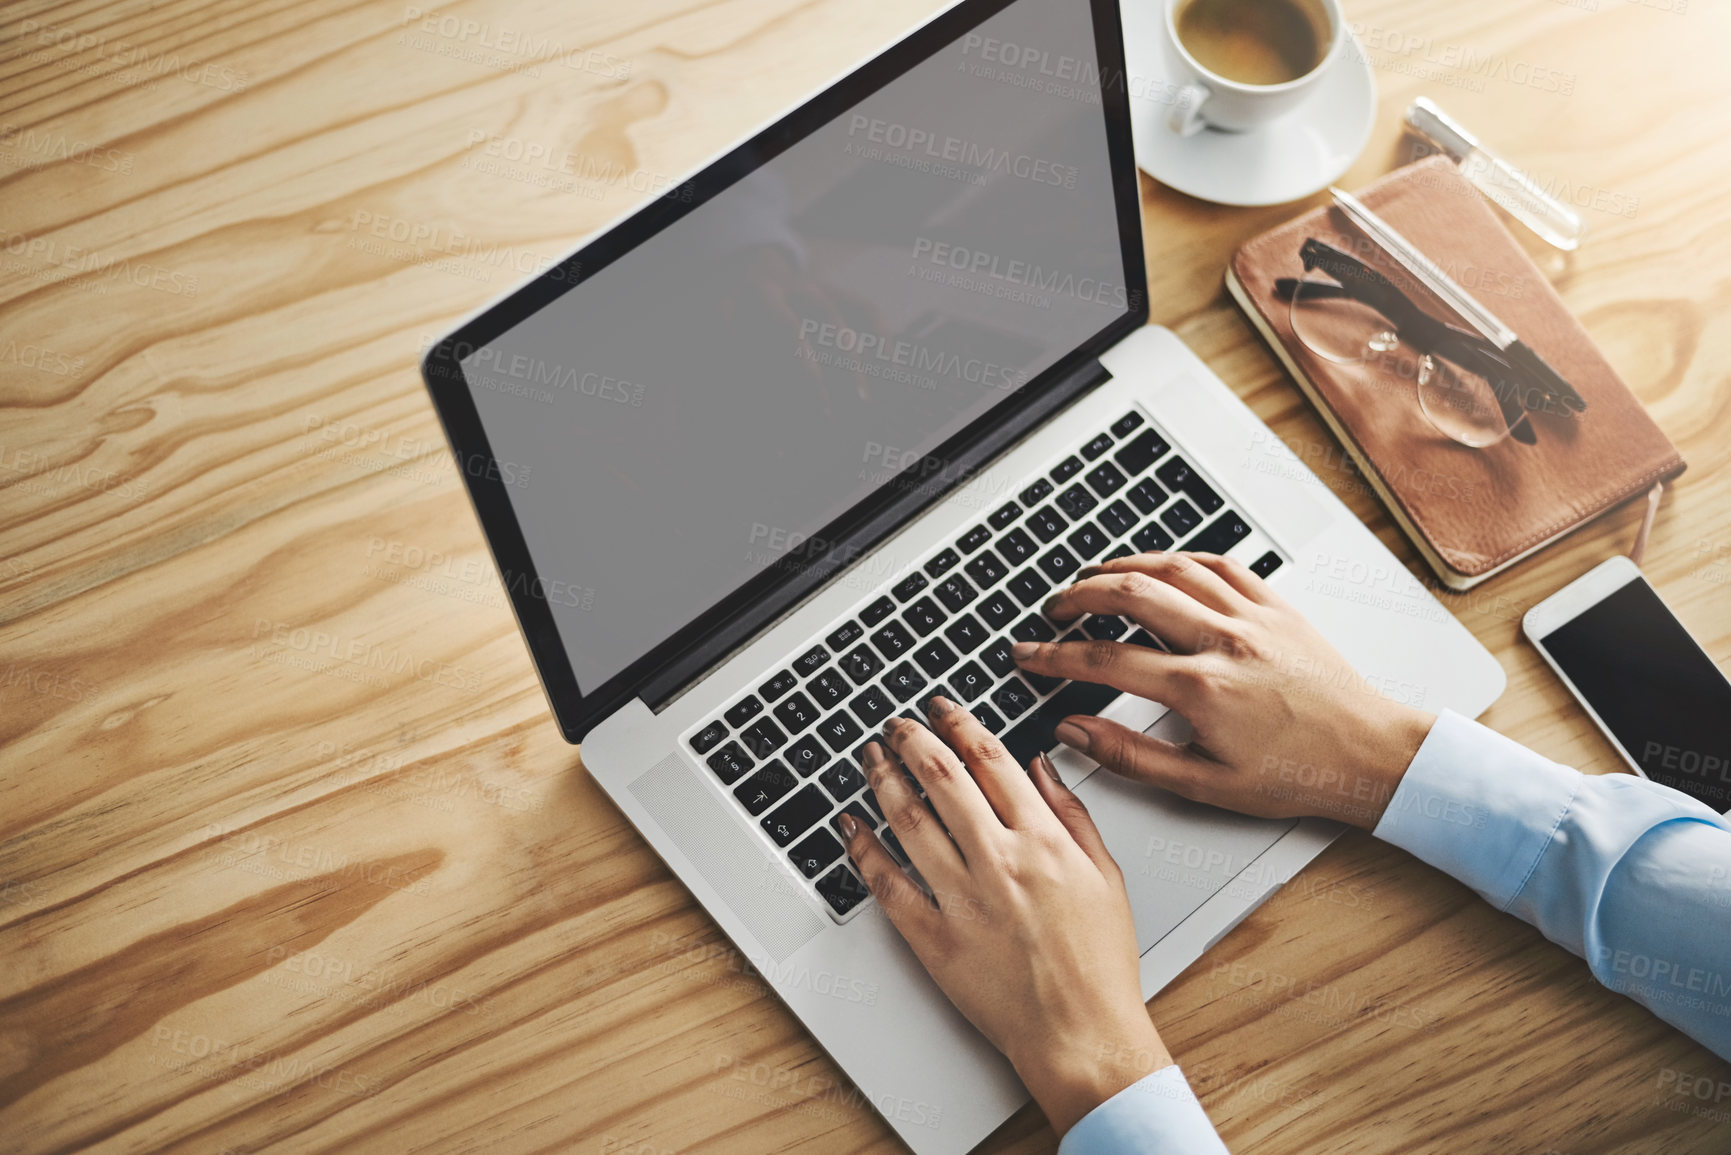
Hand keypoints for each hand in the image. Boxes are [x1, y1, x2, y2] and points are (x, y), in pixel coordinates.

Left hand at [839, 700, 1169, 1135]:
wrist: (1082, 1036)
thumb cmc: (1098, 966)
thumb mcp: (1105, 876)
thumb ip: (1071, 814)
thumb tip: (1040, 767)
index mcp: (1043, 842)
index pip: (991, 761)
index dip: (960, 725)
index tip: (943, 710)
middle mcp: (999, 862)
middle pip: (941, 778)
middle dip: (911, 740)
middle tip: (896, 725)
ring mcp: (963, 900)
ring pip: (908, 821)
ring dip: (883, 780)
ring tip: (871, 759)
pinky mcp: (935, 940)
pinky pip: (889, 885)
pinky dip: (864, 850)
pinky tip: (852, 826)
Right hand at [1012, 552, 1436, 830]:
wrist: (1372, 755)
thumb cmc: (1298, 775)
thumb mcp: (1204, 785)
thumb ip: (1130, 756)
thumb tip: (1076, 731)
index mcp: (1201, 689)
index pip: (1105, 659)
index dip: (1054, 655)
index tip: (1028, 655)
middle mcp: (1223, 641)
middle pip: (1130, 595)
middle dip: (1078, 595)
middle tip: (1054, 610)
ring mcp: (1252, 617)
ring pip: (1173, 568)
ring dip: (1123, 567)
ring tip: (1093, 578)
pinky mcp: (1278, 608)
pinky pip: (1221, 564)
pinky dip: (1182, 558)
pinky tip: (1163, 565)